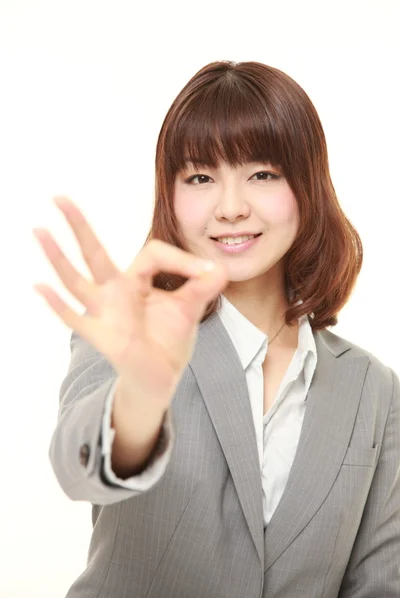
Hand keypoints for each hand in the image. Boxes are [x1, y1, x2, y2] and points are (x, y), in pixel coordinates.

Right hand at [33, 196, 227, 409]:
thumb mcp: (190, 308)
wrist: (162, 377)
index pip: (152, 252)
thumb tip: (219, 268)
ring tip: (39, 230)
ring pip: (76, 280)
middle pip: (94, 253)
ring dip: (57, 256)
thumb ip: (204, 287)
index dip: (180, 258)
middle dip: (79, 226)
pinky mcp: (102, 335)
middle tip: (60, 197)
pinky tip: (39, 287)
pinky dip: (57, 304)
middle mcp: (116, 291)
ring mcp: (105, 312)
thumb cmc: (169, 340)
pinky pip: (75, 318)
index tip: (206, 273)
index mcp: (138, 281)